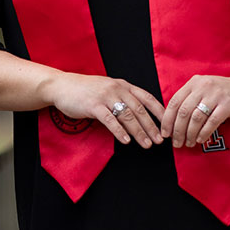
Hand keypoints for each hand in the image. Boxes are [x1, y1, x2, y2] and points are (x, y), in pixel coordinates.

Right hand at [43, 72, 166, 147]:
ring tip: (146, 144)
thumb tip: (140, 116)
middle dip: (151, 126)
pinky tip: (126, 141)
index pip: (147, 98)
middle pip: (139, 110)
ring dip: (139, 132)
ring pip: (127, 116)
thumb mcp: (108, 89)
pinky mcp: (93, 106)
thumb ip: (123, 98)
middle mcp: (117, 89)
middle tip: (159, 140)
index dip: (159, 112)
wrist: (62, 86)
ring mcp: (105, 96)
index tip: (167, 125)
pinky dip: (120, 132)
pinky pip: (110, 120)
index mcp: (123, 85)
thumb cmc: (86, 90)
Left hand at [161, 74, 229, 147]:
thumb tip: (171, 123)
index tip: (165, 133)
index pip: (174, 102)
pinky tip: (200, 140)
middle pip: (184, 112)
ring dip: (190, 134)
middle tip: (176, 143)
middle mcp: (203, 86)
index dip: (167, 120)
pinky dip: (204, 133)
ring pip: (196, 118)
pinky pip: (212, 122)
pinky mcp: (228, 104)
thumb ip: (189, 101)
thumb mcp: (204, 91)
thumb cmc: (223, 94)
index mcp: (194, 83)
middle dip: (178, 130)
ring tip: (189, 143)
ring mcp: (216, 94)